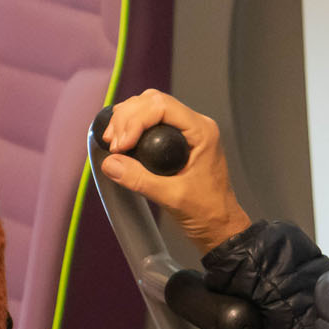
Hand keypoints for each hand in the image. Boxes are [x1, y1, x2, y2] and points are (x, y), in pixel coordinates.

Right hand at [95, 90, 250, 251]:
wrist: (218, 226)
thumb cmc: (207, 212)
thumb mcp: (171, 197)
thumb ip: (139, 180)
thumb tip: (110, 163)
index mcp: (201, 132)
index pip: (162, 106)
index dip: (135, 120)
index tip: (121, 144)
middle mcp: (194, 125)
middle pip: (152, 102)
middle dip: (127, 118)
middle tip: (113, 144)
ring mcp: (185, 131)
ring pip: (149, 108)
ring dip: (126, 121)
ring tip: (114, 143)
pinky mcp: (176, 141)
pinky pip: (151, 122)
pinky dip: (132, 128)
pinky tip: (122, 143)